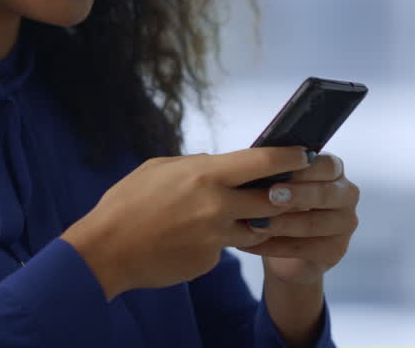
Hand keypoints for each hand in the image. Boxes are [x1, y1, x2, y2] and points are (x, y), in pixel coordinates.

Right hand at [60, 146, 313, 298]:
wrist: (107, 249)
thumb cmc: (127, 202)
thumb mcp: (159, 169)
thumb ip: (195, 165)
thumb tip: (218, 163)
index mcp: (205, 175)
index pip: (263, 162)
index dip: (290, 156)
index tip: (307, 153)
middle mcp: (217, 206)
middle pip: (272, 199)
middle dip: (285, 194)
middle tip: (292, 189)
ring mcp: (216, 237)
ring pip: (255, 228)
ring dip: (254, 222)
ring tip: (238, 215)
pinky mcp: (210, 261)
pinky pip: (225, 248)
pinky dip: (219, 242)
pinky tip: (194, 238)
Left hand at [234, 152, 358, 286]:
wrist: (280, 243)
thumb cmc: (275, 200)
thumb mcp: (274, 180)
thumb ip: (274, 170)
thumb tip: (257, 161)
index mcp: (333, 169)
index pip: (326, 165)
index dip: (303, 169)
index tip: (278, 171)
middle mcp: (346, 194)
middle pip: (326, 193)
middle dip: (297, 195)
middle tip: (271, 196)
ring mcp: (345, 224)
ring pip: (314, 224)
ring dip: (282, 224)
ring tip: (254, 224)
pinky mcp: (336, 251)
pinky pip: (305, 249)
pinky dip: (274, 247)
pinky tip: (251, 244)